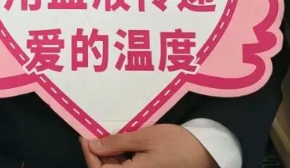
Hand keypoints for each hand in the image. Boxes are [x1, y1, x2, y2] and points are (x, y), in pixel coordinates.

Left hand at [80, 124, 217, 167]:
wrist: (205, 154)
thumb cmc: (176, 145)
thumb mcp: (145, 137)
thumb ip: (117, 142)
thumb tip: (93, 145)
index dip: (89, 154)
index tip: (85, 136)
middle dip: (98, 154)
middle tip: (94, 131)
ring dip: (109, 156)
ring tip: (106, 134)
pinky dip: (120, 157)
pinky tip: (120, 142)